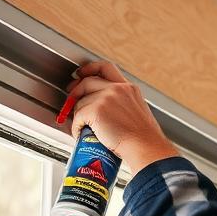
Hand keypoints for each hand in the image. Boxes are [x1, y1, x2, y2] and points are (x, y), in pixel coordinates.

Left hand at [66, 60, 179, 174]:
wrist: (145, 147)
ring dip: (78, 115)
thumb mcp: (137, 112)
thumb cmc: (143, 138)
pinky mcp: (96, 110)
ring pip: (81, 102)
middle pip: (88, 82)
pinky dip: (76, 127)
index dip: (90, 68)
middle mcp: (117, 89)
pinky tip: (81, 134)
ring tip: (84, 127)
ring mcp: (106, 98)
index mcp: (129, 88)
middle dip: (76, 90)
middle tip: (71, 99)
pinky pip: (78, 117)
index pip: (106, 68)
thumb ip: (122, 105)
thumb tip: (104, 111)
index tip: (81, 73)